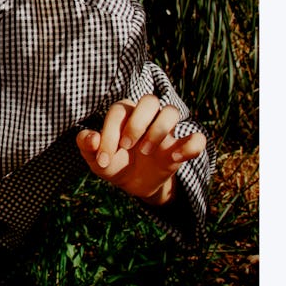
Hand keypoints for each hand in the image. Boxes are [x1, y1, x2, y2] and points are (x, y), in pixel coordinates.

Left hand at [75, 95, 206, 205]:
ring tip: (146, 152)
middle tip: (127, 146)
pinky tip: (173, 158)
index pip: (119, 111)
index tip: (103, 159)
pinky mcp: (180, 148)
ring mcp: (165, 131)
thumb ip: (87, 146)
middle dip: (137, 123)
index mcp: (124, 114)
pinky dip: (189, 146)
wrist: (133, 185)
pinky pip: (197, 139)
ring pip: (172, 112)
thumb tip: (91, 137)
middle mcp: (147, 117)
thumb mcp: (96, 160)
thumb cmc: (113, 164)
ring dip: (158, 131)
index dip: (108, 134)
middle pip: (149, 100)